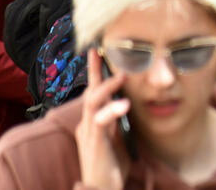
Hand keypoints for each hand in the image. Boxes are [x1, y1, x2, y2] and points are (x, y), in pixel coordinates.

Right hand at [76, 48, 130, 188]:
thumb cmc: (112, 166)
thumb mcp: (118, 137)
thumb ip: (120, 120)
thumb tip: (129, 99)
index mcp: (91, 122)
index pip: (93, 91)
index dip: (95, 71)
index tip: (98, 51)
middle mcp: (86, 124)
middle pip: (89, 92)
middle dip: (95, 71)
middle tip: (102, 53)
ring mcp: (88, 133)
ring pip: (92, 102)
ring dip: (107, 87)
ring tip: (121, 76)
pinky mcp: (94, 143)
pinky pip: (100, 122)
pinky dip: (112, 110)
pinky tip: (124, 104)